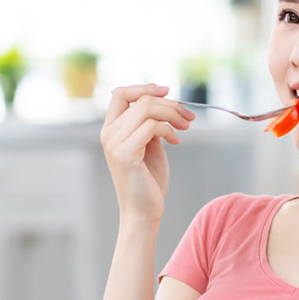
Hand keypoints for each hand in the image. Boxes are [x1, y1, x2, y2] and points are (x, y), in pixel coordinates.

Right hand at [100, 84, 193, 222]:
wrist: (143, 212)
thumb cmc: (148, 181)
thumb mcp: (149, 145)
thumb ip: (149, 125)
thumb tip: (163, 103)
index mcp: (111, 129)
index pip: (121, 93)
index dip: (145, 87)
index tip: (168, 92)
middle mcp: (108, 134)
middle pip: (141, 99)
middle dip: (170, 104)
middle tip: (189, 117)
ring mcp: (114, 143)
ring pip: (148, 109)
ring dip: (173, 115)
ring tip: (185, 127)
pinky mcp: (125, 153)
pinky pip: (152, 126)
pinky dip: (170, 130)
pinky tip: (176, 142)